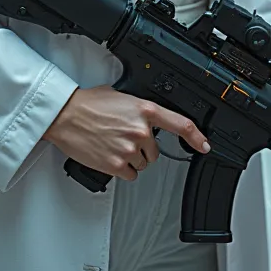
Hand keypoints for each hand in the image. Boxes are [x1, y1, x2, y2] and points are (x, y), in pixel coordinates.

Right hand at [42, 84, 210, 181]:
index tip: (205, 145)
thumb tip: (143, 117)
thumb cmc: (87, 104)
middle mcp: (141, 130)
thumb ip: (138, 108)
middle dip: (142, 147)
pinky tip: (108, 155)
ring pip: (142, 164)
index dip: (197, 138)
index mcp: (145, 110)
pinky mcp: (117, 165)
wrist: (66, 115)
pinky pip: (129, 174)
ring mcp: (129, 150)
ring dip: (131, 158)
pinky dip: (121, 169)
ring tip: (111, 143)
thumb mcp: (120, 96)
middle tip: (122, 136)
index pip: (181, 125)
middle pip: (155, 151)